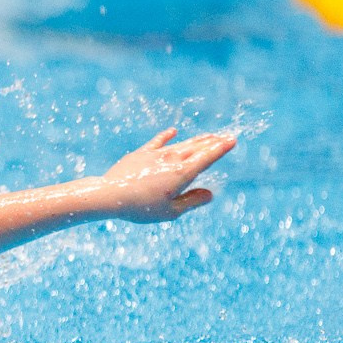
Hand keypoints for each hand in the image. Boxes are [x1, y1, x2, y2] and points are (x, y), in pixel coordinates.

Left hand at [94, 128, 235, 222]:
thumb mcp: (171, 211)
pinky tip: (173, 131)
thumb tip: (210, 194)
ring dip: (196, 139)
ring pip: (182, 143)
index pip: (207, 157)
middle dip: (213, 142)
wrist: (110, 195)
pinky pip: (157, 141)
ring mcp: (156, 154)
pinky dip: (167, 136)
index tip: (232, 140)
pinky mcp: (141, 153)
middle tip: (225, 136)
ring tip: (209, 135)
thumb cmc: (141, 207)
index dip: (221, 148)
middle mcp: (172, 159)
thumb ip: (192, 201)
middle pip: (197, 147)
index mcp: (182, 173)